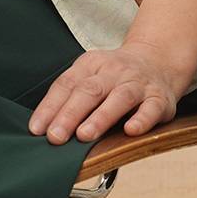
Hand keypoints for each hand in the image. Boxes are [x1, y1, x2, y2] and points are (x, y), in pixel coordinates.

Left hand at [27, 45, 185, 145]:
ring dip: (101, 117)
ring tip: (84, 135)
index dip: (50, 107)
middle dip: (70, 114)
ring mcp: (138, 84)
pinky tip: (130, 130)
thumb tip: (44, 129)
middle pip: (90, 90)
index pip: (67, 84)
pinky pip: (152, 108)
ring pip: (119, 98)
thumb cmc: (115, 77)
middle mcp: (114, 71)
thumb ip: (70, 98)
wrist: (157, 61)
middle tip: (55, 136)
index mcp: (91, 64)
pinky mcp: (159, 98)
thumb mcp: (90, 76)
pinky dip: (142, 119)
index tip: (36, 129)